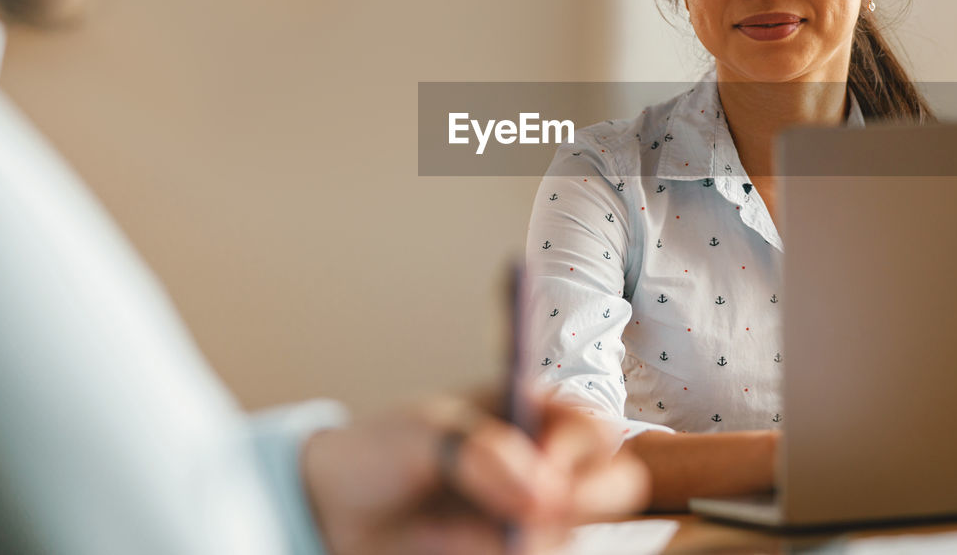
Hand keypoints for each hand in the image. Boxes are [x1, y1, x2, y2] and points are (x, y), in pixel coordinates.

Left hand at [300, 393, 648, 553]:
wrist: (340, 510)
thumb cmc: (386, 450)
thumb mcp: (424, 433)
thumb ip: (482, 451)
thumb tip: (541, 490)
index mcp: (536, 415)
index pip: (594, 427)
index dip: (579, 450)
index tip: (541, 467)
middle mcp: (550, 467)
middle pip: (617, 485)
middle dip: (590, 499)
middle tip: (536, 511)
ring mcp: (536, 519)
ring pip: (568, 538)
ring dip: (525, 539)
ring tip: (453, 533)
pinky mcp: (517, 552)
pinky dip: (501, 554)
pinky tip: (448, 545)